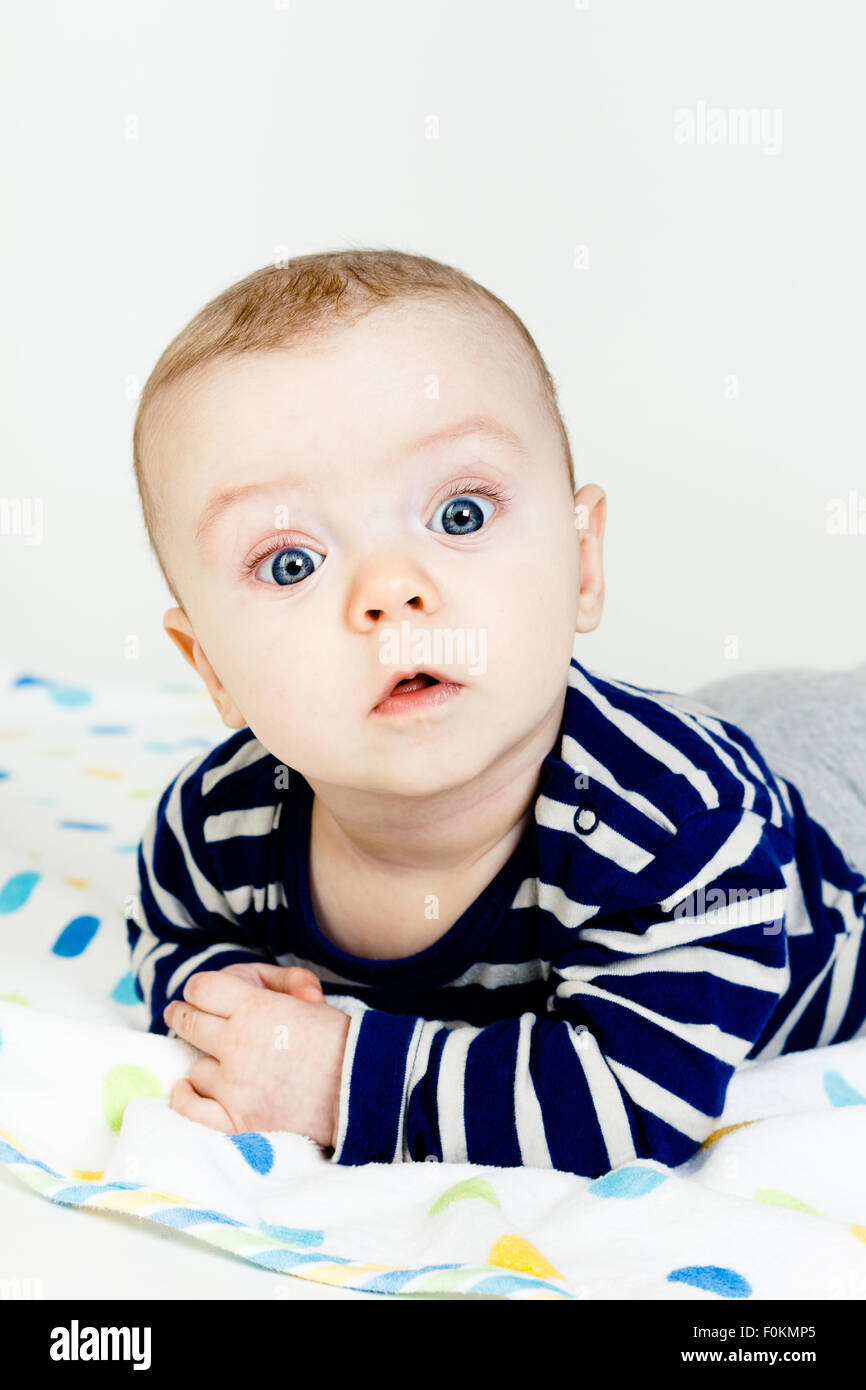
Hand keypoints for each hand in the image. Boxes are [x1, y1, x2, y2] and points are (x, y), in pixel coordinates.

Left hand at [163, 965, 347, 1148]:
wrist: (364, 1090)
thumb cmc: (339, 1041)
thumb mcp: (310, 999)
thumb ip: (279, 984)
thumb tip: (249, 996)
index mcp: (256, 1008)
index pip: (201, 988)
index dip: (199, 990)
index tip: (201, 996)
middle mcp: (239, 1044)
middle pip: (189, 1023)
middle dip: (183, 1015)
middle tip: (181, 1015)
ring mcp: (235, 1086)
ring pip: (197, 1067)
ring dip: (207, 1063)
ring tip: (224, 1062)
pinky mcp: (239, 1120)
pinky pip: (193, 1109)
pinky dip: (186, 1098)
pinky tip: (186, 1089)